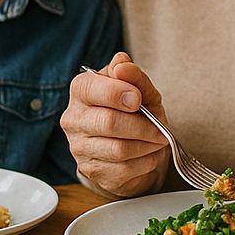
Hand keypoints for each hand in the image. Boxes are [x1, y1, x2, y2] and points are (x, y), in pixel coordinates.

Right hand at [60, 52, 169, 196]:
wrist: (132, 144)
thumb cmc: (134, 110)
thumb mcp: (141, 89)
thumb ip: (134, 75)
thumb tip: (123, 63)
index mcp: (81, 90)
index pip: (92, 89)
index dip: (118, 93)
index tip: (138, 99)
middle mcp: (74, 119)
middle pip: (109, 122)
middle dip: (143, 126)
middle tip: (160, 128)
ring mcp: (79, 148)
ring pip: (119, 149)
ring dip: (147, 145)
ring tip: (158, 140)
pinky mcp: (91, 171)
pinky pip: (124, 169)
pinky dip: (146, 162)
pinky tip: (149, 154)